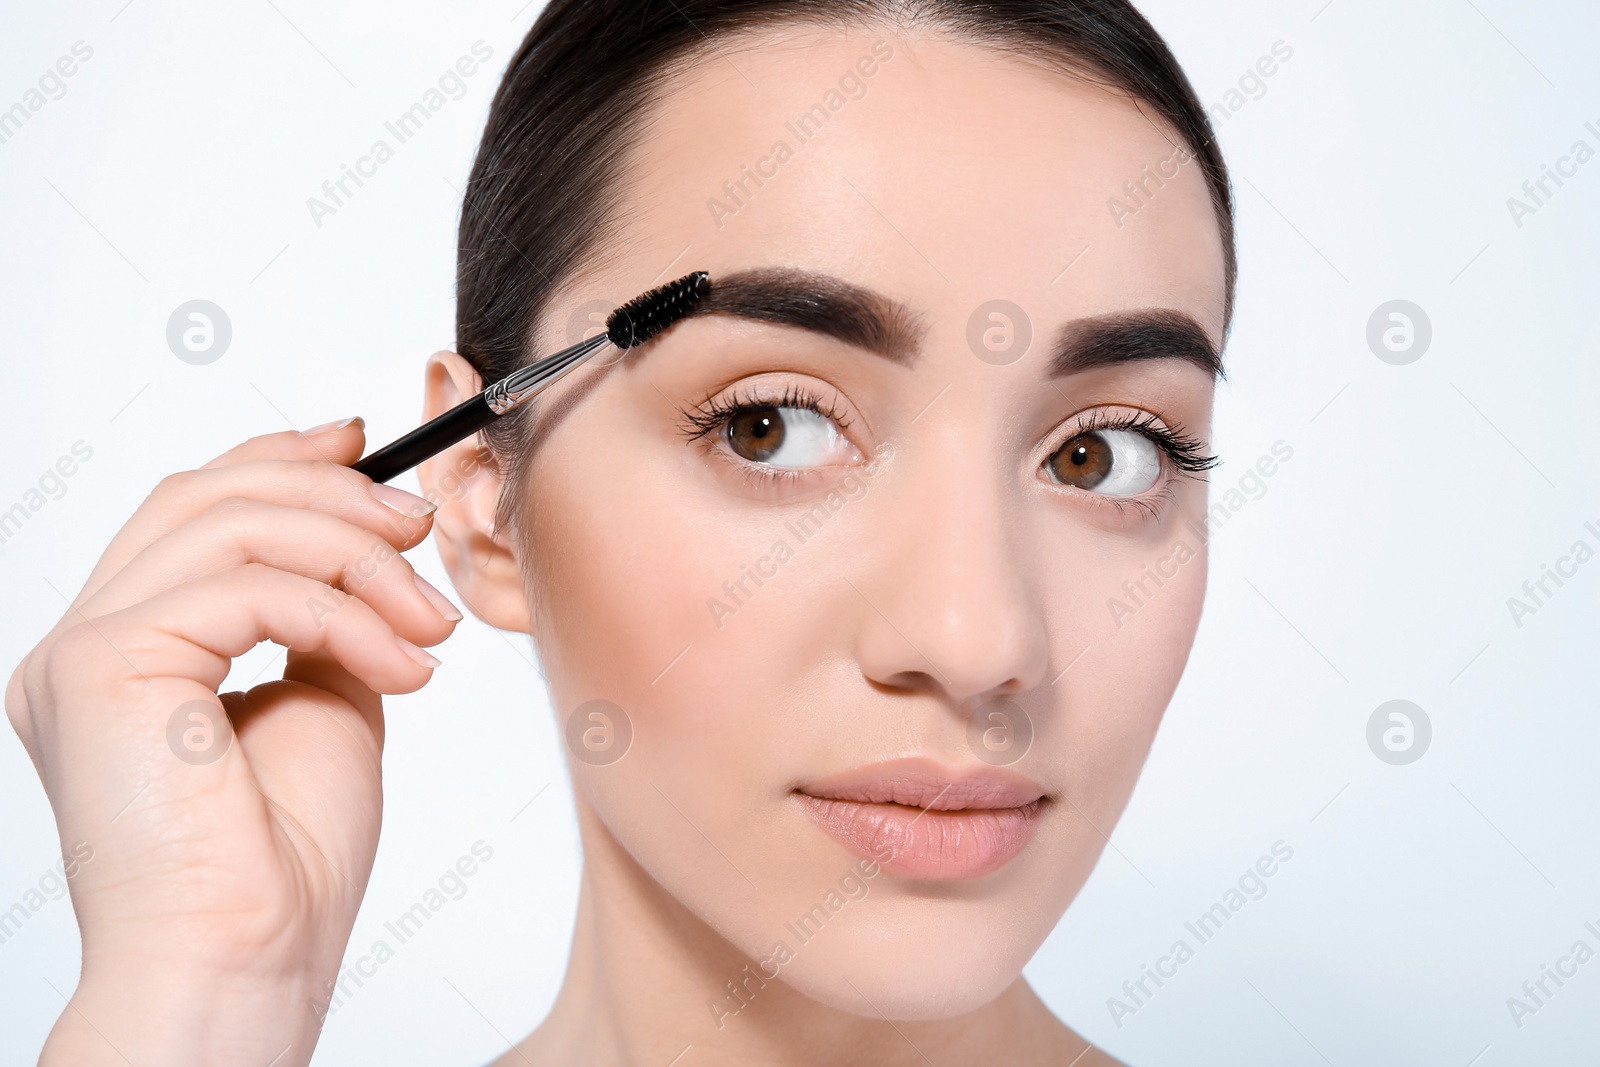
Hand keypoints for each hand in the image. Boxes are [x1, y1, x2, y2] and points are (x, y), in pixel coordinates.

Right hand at [6, 419, 460, 1065]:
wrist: (247, 960)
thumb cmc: (282, 864)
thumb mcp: (327, 703)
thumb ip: (326, 622)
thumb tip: (370, 553)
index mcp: (128, 653)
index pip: (190, 511)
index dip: (275, 458)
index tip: (360, 443)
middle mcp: (86, 645)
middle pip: (203, 497)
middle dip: (327, 492)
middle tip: (417, 523)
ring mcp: (81, 653)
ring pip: (227, 525)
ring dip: (354, 556)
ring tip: (427, 619)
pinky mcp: (101, 668)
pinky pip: (243, 588)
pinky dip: (341, 612)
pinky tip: (402, 664)